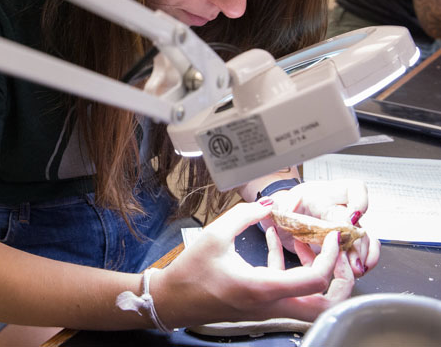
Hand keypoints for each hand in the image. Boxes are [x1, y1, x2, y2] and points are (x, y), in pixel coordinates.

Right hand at [152, 201, 353, 327]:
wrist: (173, 300)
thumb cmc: (190, 273)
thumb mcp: (214, 236)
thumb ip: (244, 215)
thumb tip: (268, 204)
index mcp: (262, 288)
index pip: (316, 281)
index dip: (331, 258)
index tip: (331, 237)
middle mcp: (270, 304)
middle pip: (325, 305)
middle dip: (339, 279)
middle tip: (333, 252)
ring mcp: (267, 308)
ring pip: (310, 300)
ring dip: (315, 272)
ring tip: (301, 240)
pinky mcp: (260, 304)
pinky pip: (287, 290)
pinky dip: (289, 266)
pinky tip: (272, 239)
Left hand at [265, 179, 380, 277]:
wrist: (283, 219)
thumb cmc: (283, 207)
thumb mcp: (278, 205)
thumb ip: (276, 206)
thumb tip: (270, 206)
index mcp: (324, 194)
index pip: (354, 189)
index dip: (358, 202)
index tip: (351, 219)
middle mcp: (340, 208)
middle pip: (361, 221)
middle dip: (359, 241)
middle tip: (353, 259)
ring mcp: (345, 225)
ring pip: (366, 237)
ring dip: (363, 254)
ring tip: (356, 268)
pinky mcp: (345, 241)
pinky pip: (363, 249)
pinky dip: (363, 259)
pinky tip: (358, 269)